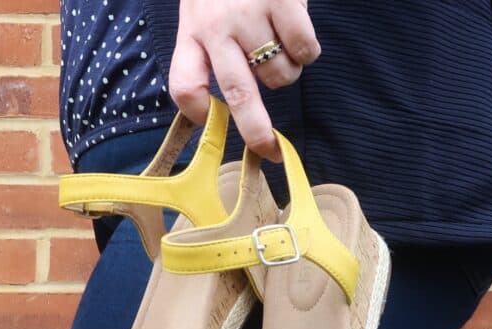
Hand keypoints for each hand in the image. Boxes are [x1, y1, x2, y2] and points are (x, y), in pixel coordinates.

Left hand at [169, 0, 319, 159]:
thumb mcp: (201, 12)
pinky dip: (307, 51)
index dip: (195, 109)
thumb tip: (224, 106)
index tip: (209, 118)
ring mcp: (251, 15)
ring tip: (278, 43)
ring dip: (287, 72)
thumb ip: (205, 52)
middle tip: (270, 151)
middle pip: (236, 95)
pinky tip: (296, 32)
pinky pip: (304, 50)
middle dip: (256, 130)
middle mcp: (217, 28)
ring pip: (279, 75)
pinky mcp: (284, 1)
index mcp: (192, 32)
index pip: (183, 84)